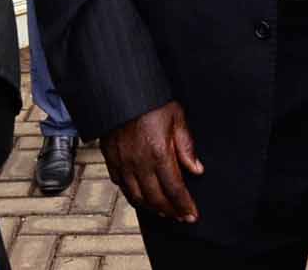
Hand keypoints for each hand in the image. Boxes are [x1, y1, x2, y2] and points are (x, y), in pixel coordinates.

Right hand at [101, 101, 203, 222]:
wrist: (120, 90)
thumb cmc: (150, 100)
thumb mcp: (176, 117)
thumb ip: (186, 146)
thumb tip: (196, 169)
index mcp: (159, 152)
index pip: (174, 189)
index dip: (184, 205)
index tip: (192, 215)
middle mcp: (139, 162)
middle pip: (156, 198)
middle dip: (171, 211)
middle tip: (181, 216)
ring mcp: (123, 162)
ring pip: (137, 197)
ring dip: (152, 207)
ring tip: (163, 211)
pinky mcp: (110, 159)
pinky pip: (121, 185)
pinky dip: (132, 195)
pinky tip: (141, 196)